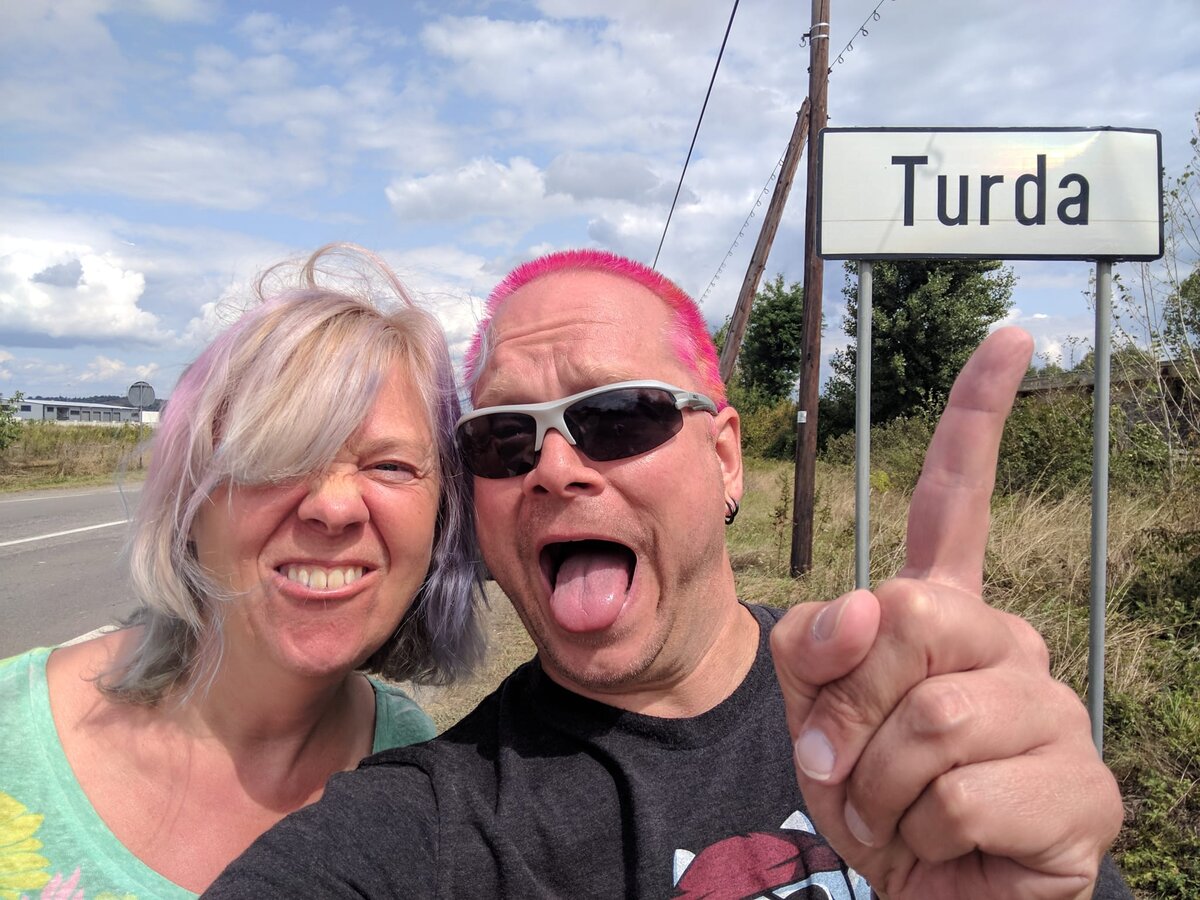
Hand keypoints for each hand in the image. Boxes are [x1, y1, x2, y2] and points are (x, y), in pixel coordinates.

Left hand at [770, 327, 1122, 899]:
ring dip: (876, 784)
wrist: (913, 890)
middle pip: (909, 615)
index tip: (1008, 337)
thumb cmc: (866, 792)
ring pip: (931, 717)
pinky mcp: (1083, 788)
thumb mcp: (810, 712)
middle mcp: (1008, 641)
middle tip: (844, 761)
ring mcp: (1053, 709)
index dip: (975, 417)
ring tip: (896, 811)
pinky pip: (963, 791)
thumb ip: (815, 647)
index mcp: (942, 611)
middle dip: (848, 702)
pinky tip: (947, 841)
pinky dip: (918, 831)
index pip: (952, 500)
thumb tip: (869, 605)